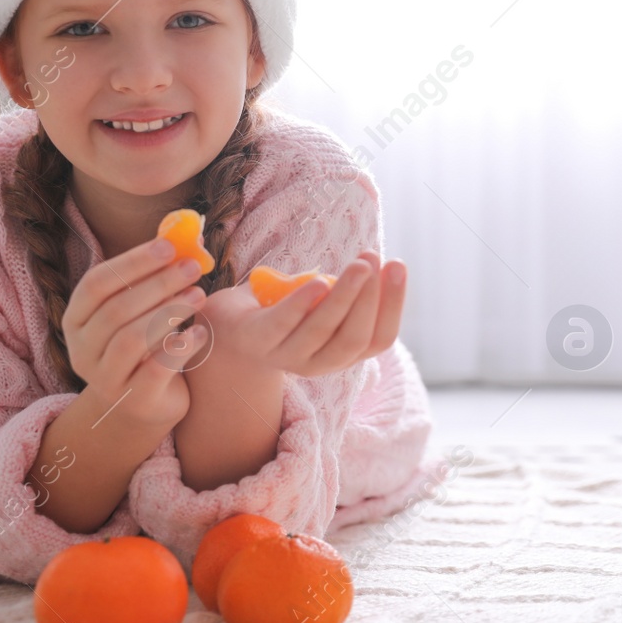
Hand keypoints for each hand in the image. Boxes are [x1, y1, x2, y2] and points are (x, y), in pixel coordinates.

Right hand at [60, 236, 207, 429]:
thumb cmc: (144, 346)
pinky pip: (155, 370)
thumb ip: (148, 278)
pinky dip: (179, 346)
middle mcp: (81, 350)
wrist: (144, 404)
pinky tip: (199, 332)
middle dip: (158, 284)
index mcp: (76, 320)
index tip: (169, 246)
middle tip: (193, 267)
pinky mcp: (133, 400)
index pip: (96, 283)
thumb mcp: (138, 311)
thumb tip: (179, 234)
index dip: (133, 262)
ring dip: (169, 312)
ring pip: (131, 339)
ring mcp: (104, 379)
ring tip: (198, 295)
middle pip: (116, 310)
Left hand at [197, 251, 404, 377]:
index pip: (378, 339)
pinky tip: (318, 281)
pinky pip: (282, 325)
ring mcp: (283, 356)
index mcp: (339, 354)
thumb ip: (344, 294)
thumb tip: (376, 265)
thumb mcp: (319, 303)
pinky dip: (301, 304)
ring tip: (360, 265)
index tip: (398, 265)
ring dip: (344, 297)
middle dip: (370, 299)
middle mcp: (316, 363)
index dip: (393, 305)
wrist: (223, 326)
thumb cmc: (280, 309)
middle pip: (353, 339)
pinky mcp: (254, 340)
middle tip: (375, 260)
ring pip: (322, 332)